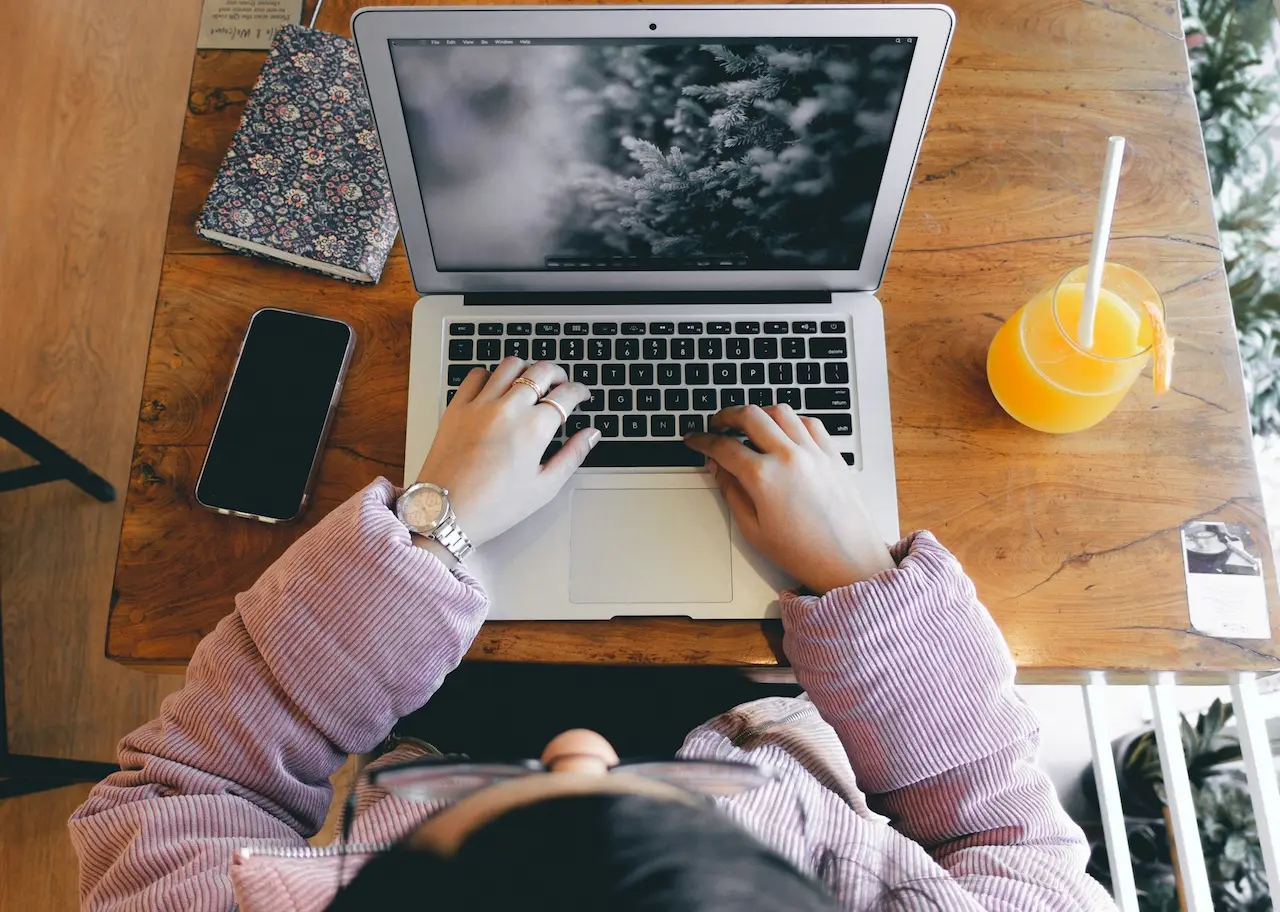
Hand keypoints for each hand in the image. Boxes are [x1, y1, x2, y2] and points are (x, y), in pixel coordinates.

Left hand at [416, 358, 598, 546]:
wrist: (446, 512)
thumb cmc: (493, 506)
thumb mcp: (544, 487)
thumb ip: (573, 455)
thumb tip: (591, 435)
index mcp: (534, 429)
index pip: (566, 394)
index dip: (580, 391)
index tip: (582, 395)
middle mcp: (508, 409)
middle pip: (542, 371)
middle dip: (559, 374)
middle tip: (562, 384)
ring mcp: (480, 404)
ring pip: (511, 365)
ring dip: (528, 369)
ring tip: (532, 381)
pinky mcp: (457, 407)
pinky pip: (477, 375)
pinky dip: (492, 375)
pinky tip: (497, 388)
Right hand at [684, 405, 894, 593]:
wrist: (848, 562)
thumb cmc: (803, 552)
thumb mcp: (753, 529)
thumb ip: (731, 491)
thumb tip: (718, 467)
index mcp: (763, 477)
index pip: (723, 446)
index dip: (702, 440)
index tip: (694, 439)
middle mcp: (788, 457)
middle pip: (749, 416)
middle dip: (726, 415)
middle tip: (716, 424)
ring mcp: (814, 452)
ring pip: (780, 411)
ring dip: (759, 413)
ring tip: (748, 424)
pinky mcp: (833, 454)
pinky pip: (809, 422)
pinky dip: (791, 420)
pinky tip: (784, 431)